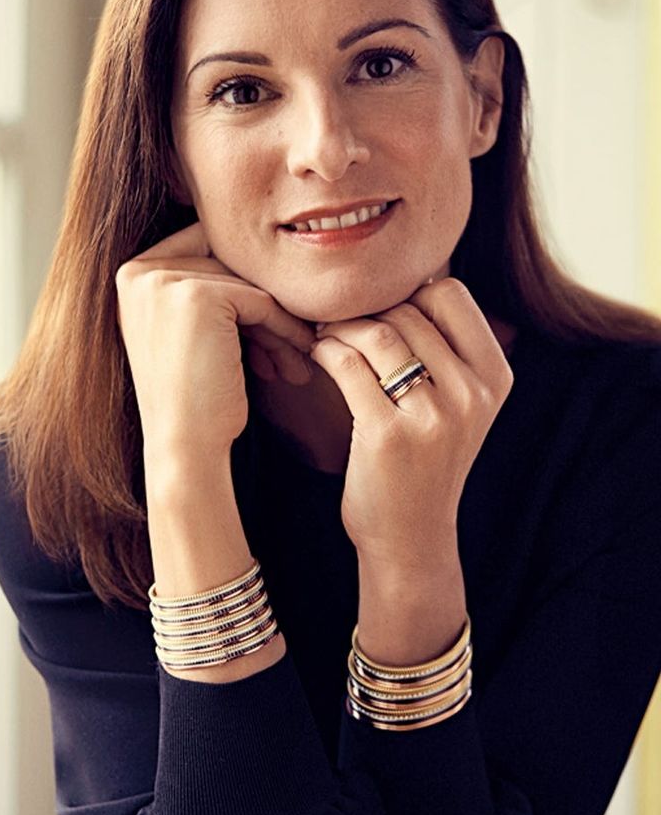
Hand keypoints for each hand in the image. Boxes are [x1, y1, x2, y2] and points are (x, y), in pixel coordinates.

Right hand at [115, 223, 314, 460]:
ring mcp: (163, 280)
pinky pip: (259, 302)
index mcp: (131, 275)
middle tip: (294, 346)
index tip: (268, 325)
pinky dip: (284, 331)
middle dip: (265, 307)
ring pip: (247, 285)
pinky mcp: (196, 296)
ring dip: (280, 323)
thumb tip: (261, 251)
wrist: (184, 448)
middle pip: (228, 266)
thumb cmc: (194, 398)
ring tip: (296, 357)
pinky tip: (295, 361)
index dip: (243, 286)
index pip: (206, 251)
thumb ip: (207, 287)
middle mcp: (138, 271)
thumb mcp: (191, 331)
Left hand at [310, 278, 513, 571]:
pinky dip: (326, 350)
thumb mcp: (462, 404)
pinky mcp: (390, 435)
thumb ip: (447, 348)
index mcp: (495, 376)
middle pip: (408, 311)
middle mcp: (473, 393)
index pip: (450, 293)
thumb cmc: (426, 461)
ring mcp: (434, 416)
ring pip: (379, 333)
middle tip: (340, 321)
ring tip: (326, 336)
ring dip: (342, 328)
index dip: (410, 292)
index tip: (382, 311)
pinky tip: (319, 355)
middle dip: (368, 311)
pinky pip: (349, 364)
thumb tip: (409, 277)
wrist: (411, 537)